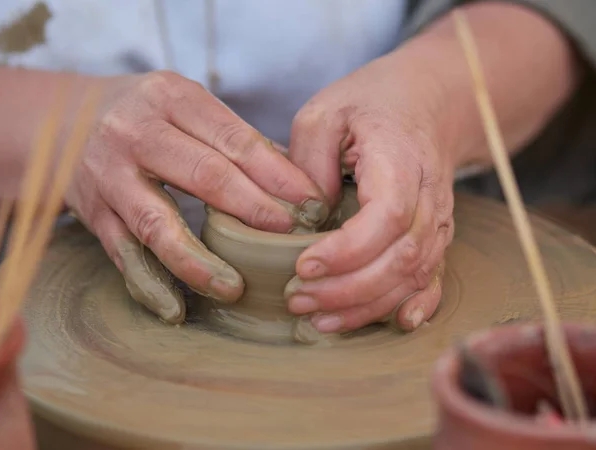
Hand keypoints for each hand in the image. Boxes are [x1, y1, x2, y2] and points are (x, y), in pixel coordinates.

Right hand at [65, 71, 327, 323]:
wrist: (63, 121)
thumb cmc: (145, 115)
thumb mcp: (185, 104)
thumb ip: (233, 137)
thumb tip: (294, 178)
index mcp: (171, 98)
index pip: (234, 139)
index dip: (277, 174)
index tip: (312, 200)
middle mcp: (136, 133)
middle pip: (204, 176)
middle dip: (254, 209)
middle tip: (290, 236)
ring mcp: (110, 176)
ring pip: (158, 223)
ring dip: (200, 260)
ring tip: (236, 287)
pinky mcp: (94, 213)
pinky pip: (123, 254)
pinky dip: (150, 284)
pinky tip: (175, 308)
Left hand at [286, 53, 454, 332]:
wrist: (428, 102)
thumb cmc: (373, 103)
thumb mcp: (325, 112)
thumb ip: (309, 160)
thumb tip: (305, 217)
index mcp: (400, 160)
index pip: (385, 218)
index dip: (347, 251)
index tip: (302, 266)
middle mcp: (427, 197)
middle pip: (400, 259)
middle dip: (346, 290)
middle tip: (297, 299)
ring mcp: (436, 220)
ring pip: (413, 277)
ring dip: (366, 305)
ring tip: (318, 318)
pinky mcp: (434, 235)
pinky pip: (433, 278)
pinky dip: (416, 305)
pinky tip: (396, 325)